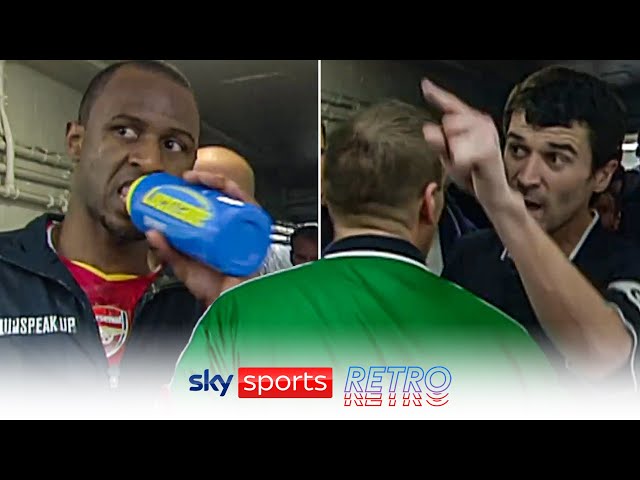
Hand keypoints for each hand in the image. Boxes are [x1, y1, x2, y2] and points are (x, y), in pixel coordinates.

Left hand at [146, 170, 259, 306]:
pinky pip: (253, 211)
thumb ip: (166, 250)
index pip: (210, 204)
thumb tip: (151, 231)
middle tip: (190, 177)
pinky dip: (243, 197)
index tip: (180, 183)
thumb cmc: (213, 289)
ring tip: (205, 179)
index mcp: (216, 233)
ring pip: (238, 198)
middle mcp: (232, 228)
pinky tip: (229, 190)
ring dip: (222, 183)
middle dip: (208, 180)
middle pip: (224, 196)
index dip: (197, 189)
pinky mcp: (255, 234)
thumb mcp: (183, 266)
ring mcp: (244, 230)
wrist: (228, 303)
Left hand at [420, 78, 513, 211]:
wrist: (493, 194)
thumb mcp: (449, 157)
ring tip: (466, 164)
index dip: (438, 95)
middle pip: (448, 122)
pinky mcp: (488, 150)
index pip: (452, 104)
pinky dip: (459, 164)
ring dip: (454, 155)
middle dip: (448, 142)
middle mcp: (482, 123)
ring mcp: (486, 135)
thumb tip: (428, 129)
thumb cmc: (473, 174)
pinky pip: (460, 154)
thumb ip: (438, 142)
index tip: (425, 86)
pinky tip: (469, 168)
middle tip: (459, 157)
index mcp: (472, 122)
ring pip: (453, 137)